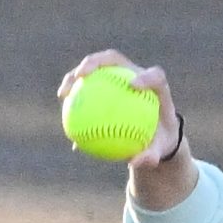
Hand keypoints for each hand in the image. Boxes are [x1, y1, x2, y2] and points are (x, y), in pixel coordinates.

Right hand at [58, 49, 188, 178]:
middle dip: (96, 62)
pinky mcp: (105, 83)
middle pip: (114, 59)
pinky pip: (87, 85)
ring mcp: (118, 76)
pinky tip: (63, 103)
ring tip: (64, 91)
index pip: (154, 76)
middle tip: (81, 76)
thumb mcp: (159, 152)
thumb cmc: (158, 142)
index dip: (145, 76)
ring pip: (94, 69)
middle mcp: (135, 74)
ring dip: (76, 74)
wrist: (153, 134)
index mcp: (156, 87)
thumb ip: (151, 156)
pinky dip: (75, 92)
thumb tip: (134, 163)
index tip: (132, 86)